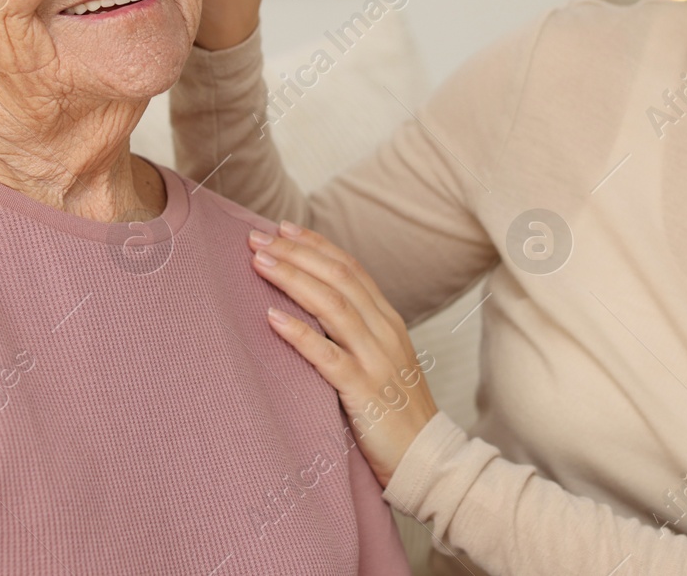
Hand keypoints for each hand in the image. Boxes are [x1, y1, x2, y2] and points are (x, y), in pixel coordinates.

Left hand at [249, 221, 437, 488]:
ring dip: (293, 279)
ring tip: (259, 264)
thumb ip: (355, 332)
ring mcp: (377, 360)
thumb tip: (310, 306)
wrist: (428, 459)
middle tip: (257, 238)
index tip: (282, 228)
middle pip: (338, 278)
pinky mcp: (364, 392)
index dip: (316, 244)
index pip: (351, 268)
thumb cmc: (396, 412)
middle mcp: (385, 332)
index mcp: (389, 321)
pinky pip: (327, 356)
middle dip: (296, 253)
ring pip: (332, 306)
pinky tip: (272, 318)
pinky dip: (299, 334)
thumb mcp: (381, 361)